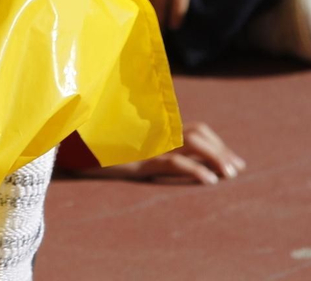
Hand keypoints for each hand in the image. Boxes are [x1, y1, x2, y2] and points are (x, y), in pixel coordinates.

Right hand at [96, 123, 245, 184]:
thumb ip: (152, 147)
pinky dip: (195, 170)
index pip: (197, 128)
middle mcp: (155, 132)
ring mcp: (148, 144)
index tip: (233, 160)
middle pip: (199, 133)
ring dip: (215, 158)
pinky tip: (209, 182)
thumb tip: (182, 161)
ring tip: (228, 176)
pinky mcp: (140, 160)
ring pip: (192, 143)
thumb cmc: (99, 151)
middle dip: (222, 151)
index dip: (218, 142)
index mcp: (156, 128)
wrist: (73, 152)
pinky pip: (174, 162)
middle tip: (237, 169)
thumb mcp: (131, 148)